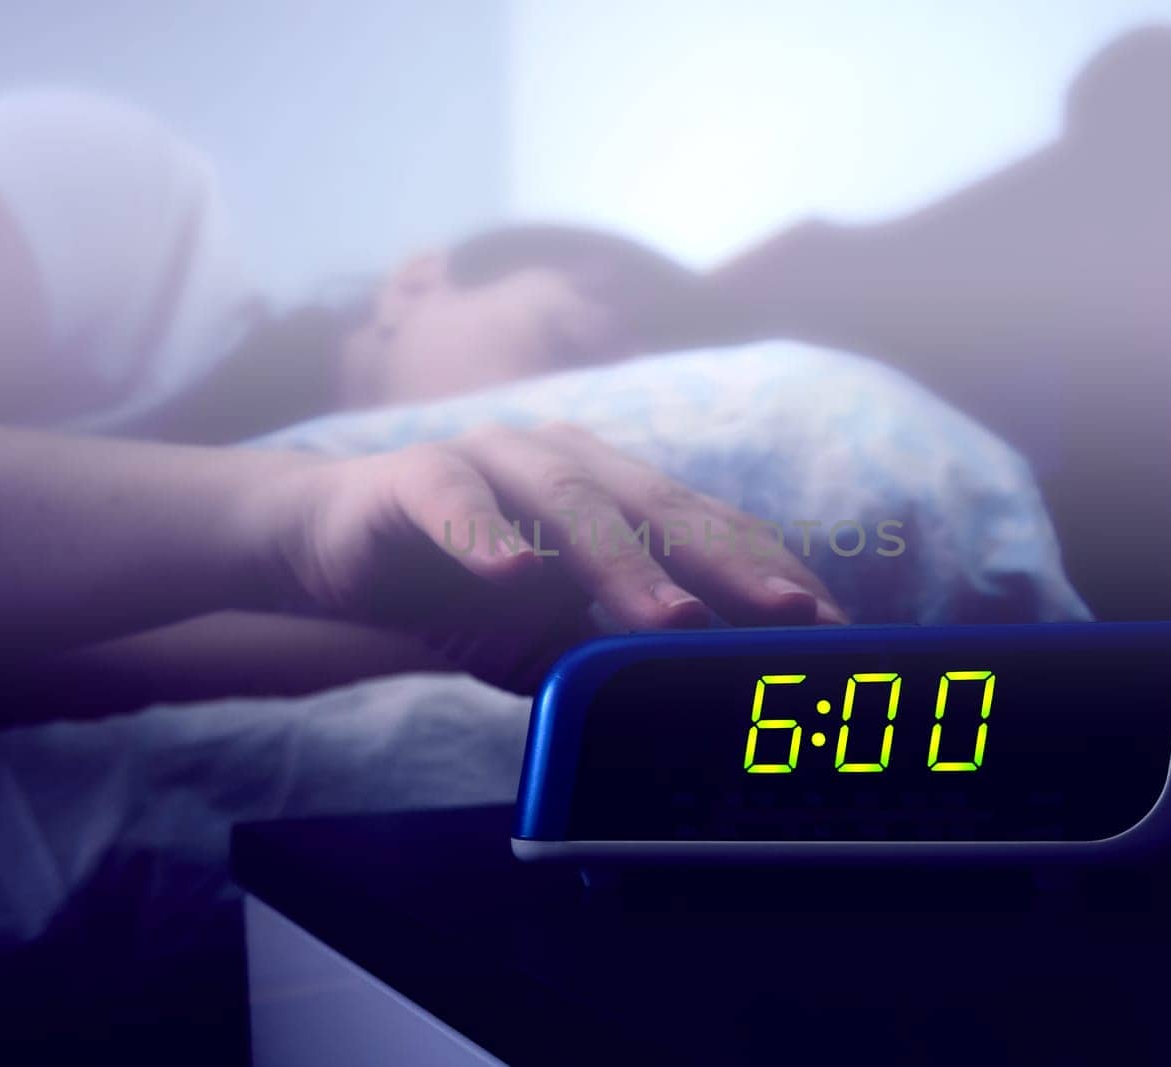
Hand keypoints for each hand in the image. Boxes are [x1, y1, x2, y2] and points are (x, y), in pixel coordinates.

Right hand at [254, 423, 846, 690]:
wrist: (337, 550)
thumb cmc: (463, 592)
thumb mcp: (554, 640)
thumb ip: (620, 655)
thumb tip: (709, 707)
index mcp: (614, 495)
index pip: (708, 529)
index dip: (770, 573)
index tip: (833, 629)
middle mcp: (566, 465)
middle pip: (660, 508)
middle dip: (731, 563)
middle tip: (792, 613)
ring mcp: (493, 463)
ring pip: (570, 502)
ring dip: (624, 562)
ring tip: (672, 617)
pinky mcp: (416, 476)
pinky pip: (452, 499)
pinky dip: (483, 531)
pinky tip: (510, 569)